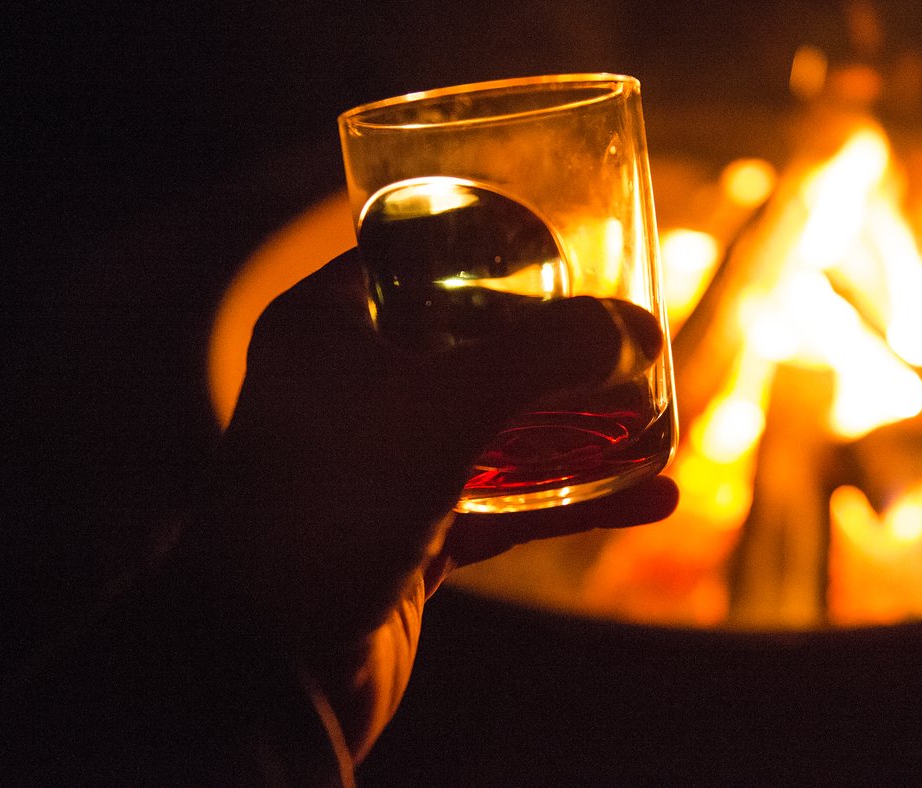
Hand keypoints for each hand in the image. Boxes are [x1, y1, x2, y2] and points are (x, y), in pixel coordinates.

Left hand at [201, 249, 676, 767]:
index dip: (493, 255)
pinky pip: (503, 504)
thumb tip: (639, 328)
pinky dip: (568, 501)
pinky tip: (646, 498)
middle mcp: (347, 390)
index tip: (570, 257)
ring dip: (572, 430)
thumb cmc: (336, 505)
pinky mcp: (409, 536)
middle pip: (468, 348)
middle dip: (551, 351)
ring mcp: (378, 468)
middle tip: (624, 341)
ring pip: (492, 431)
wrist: (268, 668)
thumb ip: (545, 356)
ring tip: (653, 418)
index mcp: (326, 328)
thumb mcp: (447, 406)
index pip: (416, 261)